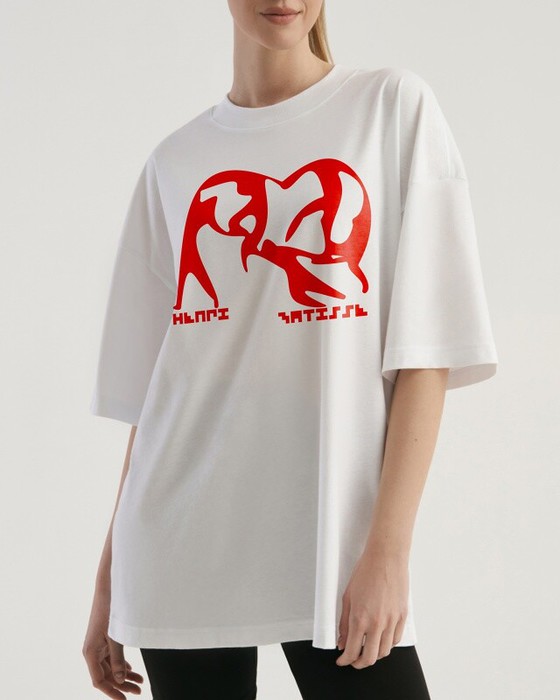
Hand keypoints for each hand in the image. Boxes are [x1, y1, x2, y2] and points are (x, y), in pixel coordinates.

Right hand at [83, 593, 143, 697]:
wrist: (108, 588)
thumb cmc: (110, 610)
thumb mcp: (116, 636)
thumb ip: (118, 658)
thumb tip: (121, 680)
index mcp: (90, 653)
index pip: (99, 681)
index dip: (112, 692)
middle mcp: (92, 652)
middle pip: (106, 676)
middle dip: (122, 685)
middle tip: (139, 691)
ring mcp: (98, 646)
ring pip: (110, 667)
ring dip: (125, 675)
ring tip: (141, 683)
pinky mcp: (104, 640)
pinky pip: (112, 658)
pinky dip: (123, 665)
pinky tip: (133, 671)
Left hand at [335, 548, 408, 668]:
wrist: (386, 557)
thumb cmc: (365, 572)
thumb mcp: (347, 596)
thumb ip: (344, 622)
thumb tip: (342, 642)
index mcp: (360, 618)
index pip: (352, 651)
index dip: (346, 660)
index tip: (342, 661)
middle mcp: (377, 623)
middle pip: (370, 658)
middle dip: (359, 663)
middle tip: (353, 660)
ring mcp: (392, 621)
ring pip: (385, 651)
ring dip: (375, 655)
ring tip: (367, 650)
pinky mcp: (402, 616)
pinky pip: (396, 639)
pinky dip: (388, 644)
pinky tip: (381, 639)